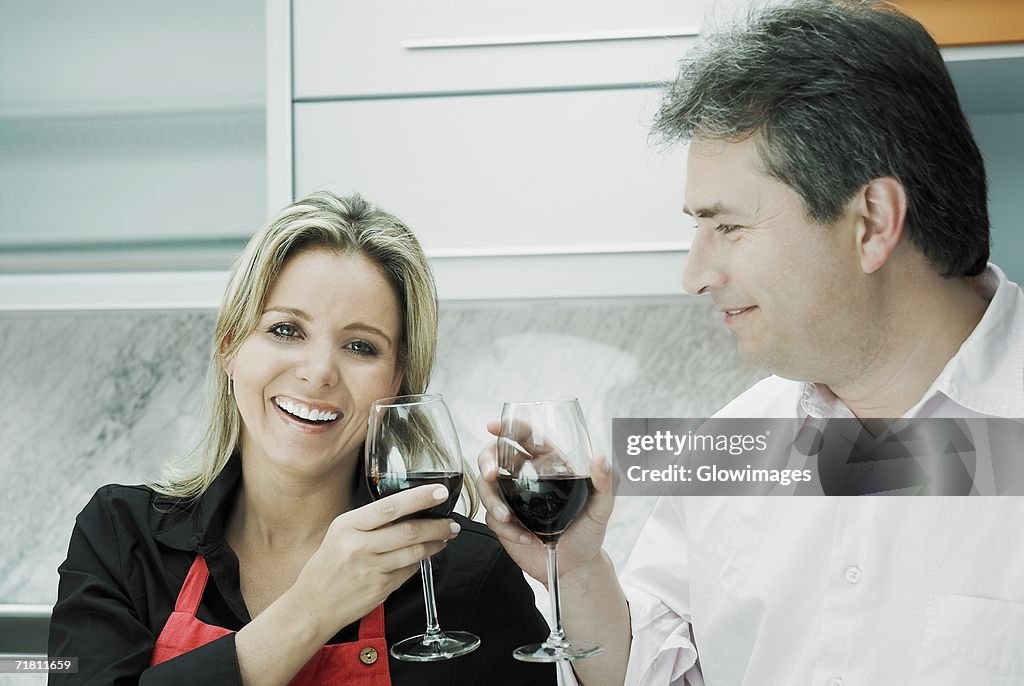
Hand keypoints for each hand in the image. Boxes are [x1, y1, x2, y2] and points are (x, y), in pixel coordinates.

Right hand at [294, 484, 459, 635]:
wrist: (313, 605)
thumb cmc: (327, 566)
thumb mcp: (340, 534)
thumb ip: (369, 521)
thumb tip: (407, 509)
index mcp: (348, 525)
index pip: (390, 506)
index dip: (419, 498)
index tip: (439, 492)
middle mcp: (359, 546)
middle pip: (409, 531)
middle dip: (437, 525)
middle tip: (451, 522)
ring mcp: (371, 569)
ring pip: (414, 552)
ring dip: (435, 544)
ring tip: (444, 537)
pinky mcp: (381, 588)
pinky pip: (409, 570)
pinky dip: (419, 561)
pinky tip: (423, 556)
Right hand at [476, 419, 613, 583]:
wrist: (576, 567)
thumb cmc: (588, 532)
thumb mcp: (602, 507)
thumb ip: (606, 483)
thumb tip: (600, 459)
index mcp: (547, 463)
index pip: (524, 437)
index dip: (507, 428)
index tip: (494, 427)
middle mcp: (525, 477)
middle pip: (493, 457)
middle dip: (486, 462)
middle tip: (490, 474)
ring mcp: (512, 499)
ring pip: (486, 488)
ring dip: (492, 500)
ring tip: (507, 517)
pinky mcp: (504, 523)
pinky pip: (491, 518)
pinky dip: (506, 528)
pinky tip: (525, 539)